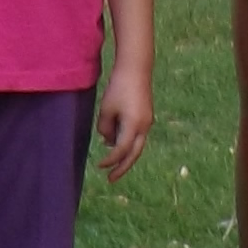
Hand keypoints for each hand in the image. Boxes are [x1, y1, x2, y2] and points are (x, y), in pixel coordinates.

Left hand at [95, 58, 151, 181]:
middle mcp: (144, 127)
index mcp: (134, 126)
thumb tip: (108, 142)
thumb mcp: (106, 110)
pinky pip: (138, 135)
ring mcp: (148, 121)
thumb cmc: (118, 88)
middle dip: (122, 168)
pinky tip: (116, 141)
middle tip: (111, 179)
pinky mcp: (147, 115)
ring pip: (137, 145)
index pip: (120, 151)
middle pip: (134, 154)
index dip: (110, 161)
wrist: (136, 68)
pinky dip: (128, 143)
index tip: (100, 166)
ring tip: (111, 161)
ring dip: (125, 154)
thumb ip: (105, 129)